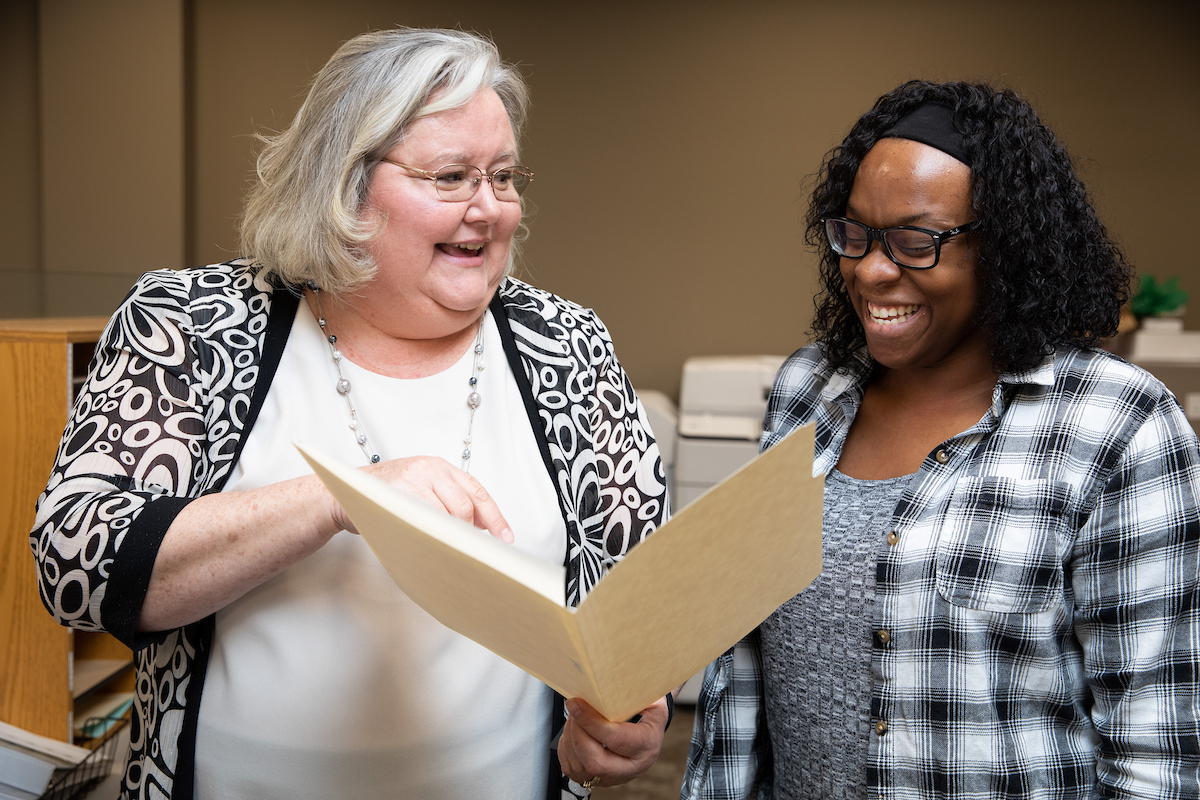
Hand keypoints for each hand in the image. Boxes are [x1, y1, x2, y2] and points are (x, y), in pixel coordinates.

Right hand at [333, 456, 513, 541]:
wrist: (347, 491)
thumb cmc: (387, 495)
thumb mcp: (423, 488)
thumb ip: (451, 501)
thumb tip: (482, 527)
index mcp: (440, 467)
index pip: (477, 492)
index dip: (495, 517)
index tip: (505, 538)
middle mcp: (429, 470)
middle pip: (466, 505)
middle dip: (471, 533)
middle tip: (473, 551)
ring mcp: (412, 482)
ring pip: (447, 516)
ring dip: (453, 538)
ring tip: (453, 553)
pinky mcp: (397, 497)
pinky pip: (424, 523)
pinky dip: (433, 539)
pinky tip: (435, 549)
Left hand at [558, 696, 669, 788]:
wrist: (648, 733)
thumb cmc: (648, 712)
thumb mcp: (651, 700)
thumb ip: (634, 692)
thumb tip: (608, 680)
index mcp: (647, 745)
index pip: (615, 739)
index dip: (591, 722)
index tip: (575, 704)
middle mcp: (631, 767)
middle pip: (596, 762)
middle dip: (577, 734)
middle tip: (573, 710)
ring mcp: (613, 777)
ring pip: (581, 768)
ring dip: (570, 739)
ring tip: (573, 717)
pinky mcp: (597, 780)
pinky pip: (573, 770)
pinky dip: (566, 749)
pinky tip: (573, 732)